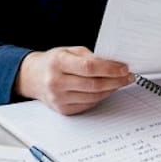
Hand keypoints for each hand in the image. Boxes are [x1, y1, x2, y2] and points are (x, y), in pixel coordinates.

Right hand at [14, 46, 133, 114]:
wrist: (33, 77)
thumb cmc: (54, 62)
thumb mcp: (70, 51)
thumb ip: (90, 57)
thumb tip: (115, 65)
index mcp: (58, 62)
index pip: (89, 67)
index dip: (110, 68)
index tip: (124, 68)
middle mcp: (56, 82)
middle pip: (93, 84)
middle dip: (115, 81)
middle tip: (128, 77)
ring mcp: (59, 98)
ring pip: (93, 96)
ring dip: (111, 90)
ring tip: (120, 82)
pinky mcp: (63, 110)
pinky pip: (88, 104)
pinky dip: (100, 97)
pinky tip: (107, 90)